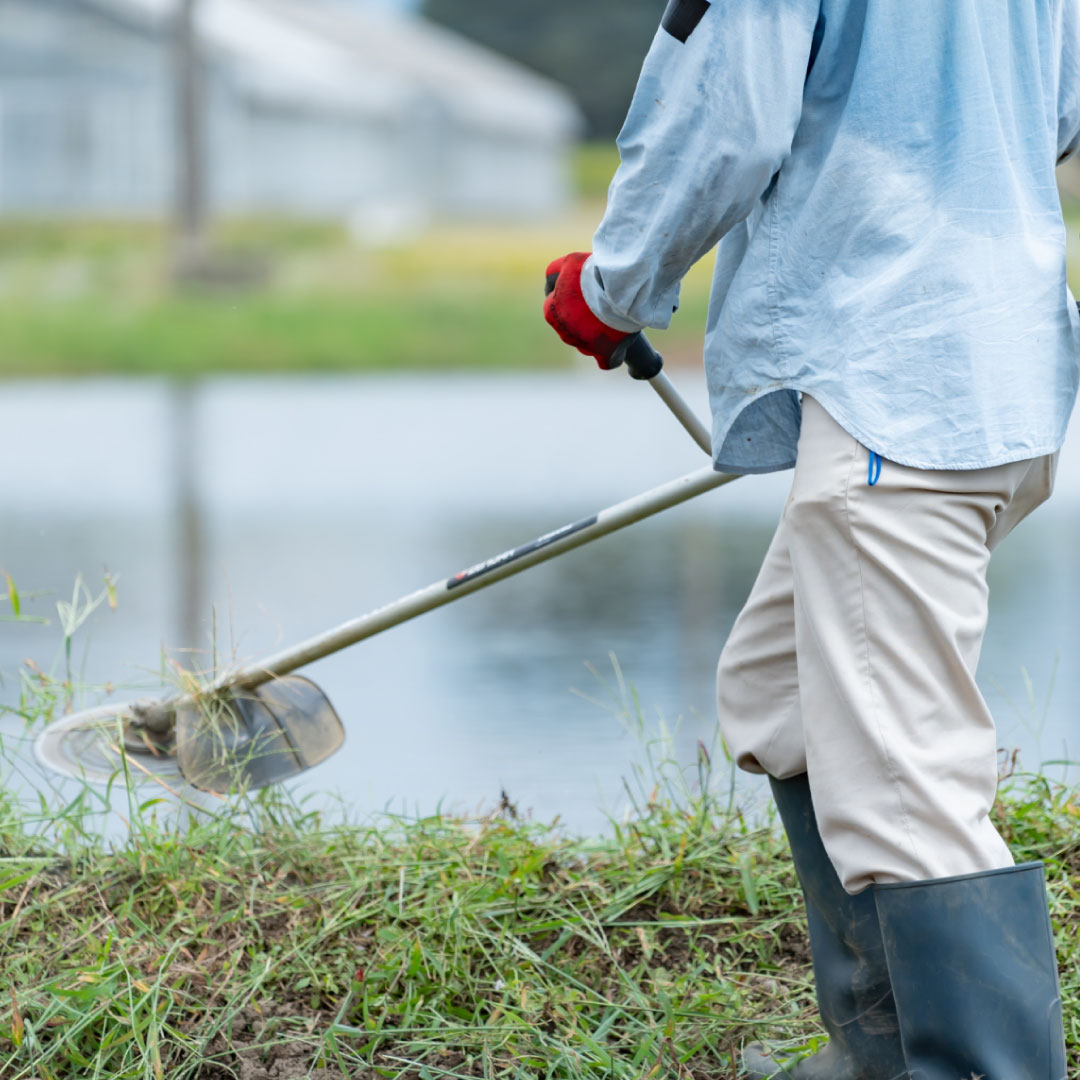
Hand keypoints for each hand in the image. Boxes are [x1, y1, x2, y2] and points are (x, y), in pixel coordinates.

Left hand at [543, 252, 629, 369]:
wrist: (617, 287)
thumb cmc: (594, 273)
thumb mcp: (568, 263)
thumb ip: (555, 273)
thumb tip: (552, 285)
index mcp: (550, 312)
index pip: (556, 308)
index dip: (572, 299)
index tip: (587, 291)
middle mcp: (563, 333)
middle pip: (574, 328)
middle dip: (585, 318)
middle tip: (605, 302)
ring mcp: (584, 346)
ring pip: (590, 344)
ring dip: (599, 333)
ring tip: (615, 316)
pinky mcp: (604, 354)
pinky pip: (607, 361)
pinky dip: (612, 355)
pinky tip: (618, 346)